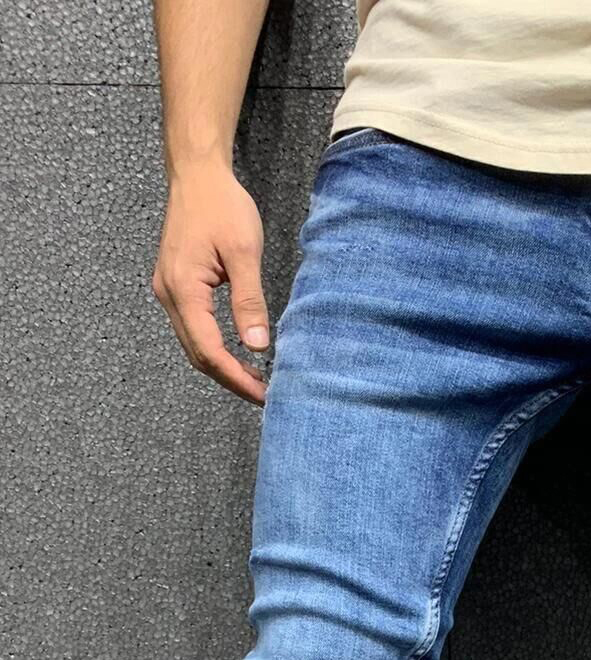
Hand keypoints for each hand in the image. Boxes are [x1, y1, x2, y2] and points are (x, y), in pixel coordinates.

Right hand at [152, 163, 269, 405]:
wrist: (196, 175)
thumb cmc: (221, 205)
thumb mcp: (244, 252)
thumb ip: (249, 301)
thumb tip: (258, 345)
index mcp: (183, 289)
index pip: (209, 350)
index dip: (236, 377)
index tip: (262, 394)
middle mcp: (169, 294)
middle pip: (197, 354)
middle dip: (229, 378)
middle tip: (262, 394)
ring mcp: (169, 291)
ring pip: (193, 344)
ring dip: (221, 365)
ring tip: (253, 378)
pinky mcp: (175, 286)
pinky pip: (192, 328)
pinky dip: (213, 346)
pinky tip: (236, 351)